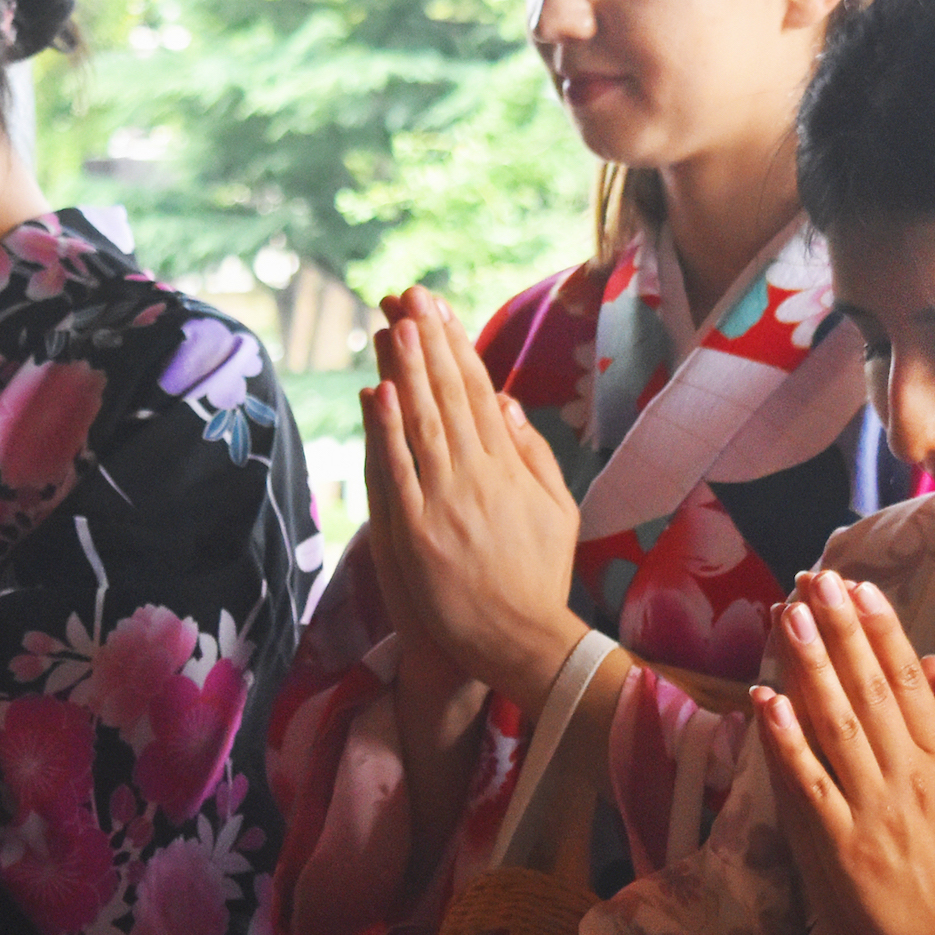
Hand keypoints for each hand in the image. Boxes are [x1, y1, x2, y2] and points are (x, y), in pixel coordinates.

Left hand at [360, 288, 584, 714]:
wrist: (521, 640)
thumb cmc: (539, 579)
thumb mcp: (558, 510)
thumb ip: (533, 455)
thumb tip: (508, 403)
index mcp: (509, 468)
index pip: (478, 394)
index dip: (457, 348)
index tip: (440, 310)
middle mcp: (478, 476)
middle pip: (448, 397)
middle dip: (428, 342)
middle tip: (409, 294)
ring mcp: (446, 503)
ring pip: (422, 424)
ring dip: (406, 371)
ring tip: (394, 323)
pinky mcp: (416, 534)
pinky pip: (398, 472)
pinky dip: (386, 431)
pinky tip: (376, 393)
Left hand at [752, 568, 934, 934]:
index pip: (906, 681)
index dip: (881, 630)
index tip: (860, 588)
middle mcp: (908, 775)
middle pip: (867, 690)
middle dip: (839, 630)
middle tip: (815, 581)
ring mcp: (872, 809)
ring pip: (835, 725)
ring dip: (809, 668)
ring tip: (787, 618)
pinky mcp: (841, 845)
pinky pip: (809, 784)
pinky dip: (786, 742)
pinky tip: (766, 702)